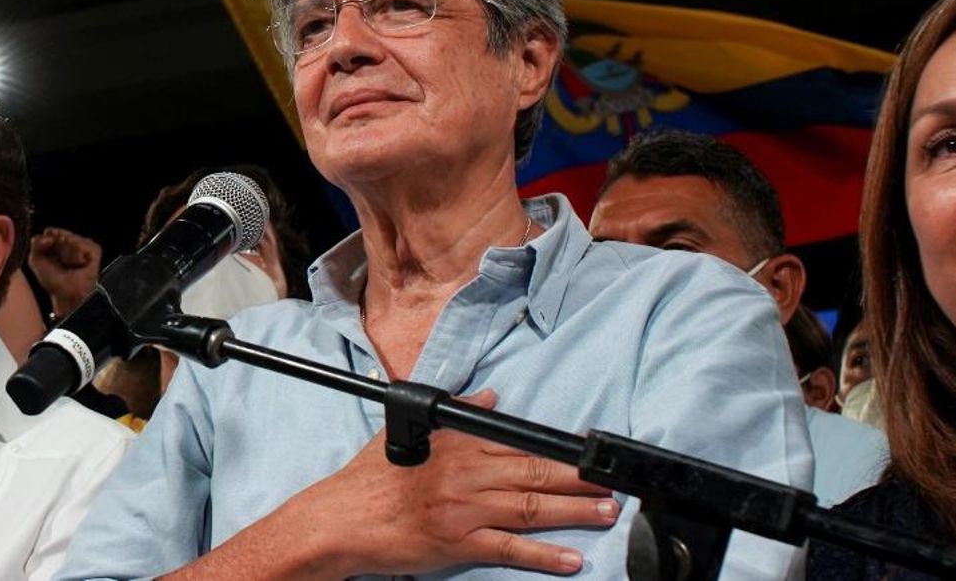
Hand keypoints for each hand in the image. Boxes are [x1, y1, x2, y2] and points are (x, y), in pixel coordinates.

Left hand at [27, 227, 101, 317]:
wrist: (66, 293)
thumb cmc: (52, 279)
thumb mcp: (35, 260)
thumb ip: (36, 243)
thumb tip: (49, 235)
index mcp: (56, 242)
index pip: (50, 231)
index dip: (47, 241)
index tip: (47, 252)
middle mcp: (71, 241)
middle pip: (60, 234)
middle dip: (57, 249)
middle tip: (60, 262)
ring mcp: (84, 245)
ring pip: (71, 238)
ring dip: (67, 254)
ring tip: (70, 265)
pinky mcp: (95, 250)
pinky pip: (83, 244)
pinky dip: (78, 255)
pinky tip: (80, 264)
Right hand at [290, 390, 619, 575]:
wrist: (342, 519)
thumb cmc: (372, 479)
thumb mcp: (415, 434)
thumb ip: (460, 415)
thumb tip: (492, 396)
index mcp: (460, 446)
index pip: (522, 444)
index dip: (562, 451)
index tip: (591, 453)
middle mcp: (468, 474)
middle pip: (535, 474)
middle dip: (580, 480)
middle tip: (613, 484)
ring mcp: (465, 510)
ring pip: (531, 508)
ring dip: (573, 512)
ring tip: (605, 513)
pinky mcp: (457, 543)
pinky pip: (509, 549)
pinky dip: (543, 555)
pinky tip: (570, 558)